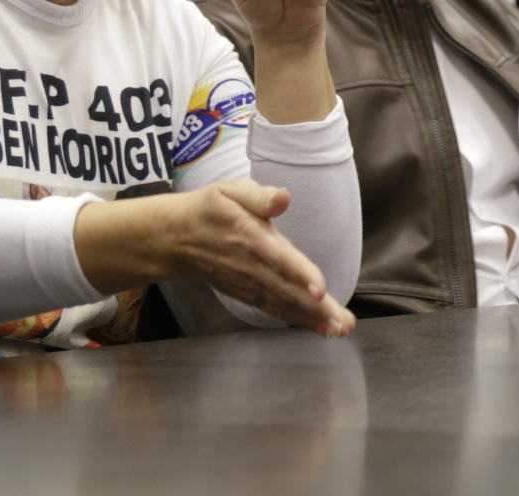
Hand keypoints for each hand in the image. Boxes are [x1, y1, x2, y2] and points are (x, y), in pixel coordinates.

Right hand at [76, 179, 354, 336]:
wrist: (174, 239)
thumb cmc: (209, 209)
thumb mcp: (230, 190)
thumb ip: (259, 195)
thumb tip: (283, 198)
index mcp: (249, 236)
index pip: (278, 257)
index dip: (299, 273)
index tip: (320, 289)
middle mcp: (250, 265)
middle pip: (286, 289)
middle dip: (316, 308)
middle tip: (343, 322)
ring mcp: (248, 283)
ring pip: (282, 303)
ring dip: (311, 318)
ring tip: (340, 328)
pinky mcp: (246, 293)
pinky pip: (273, 309)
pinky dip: (296, 320)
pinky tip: (319, 328)